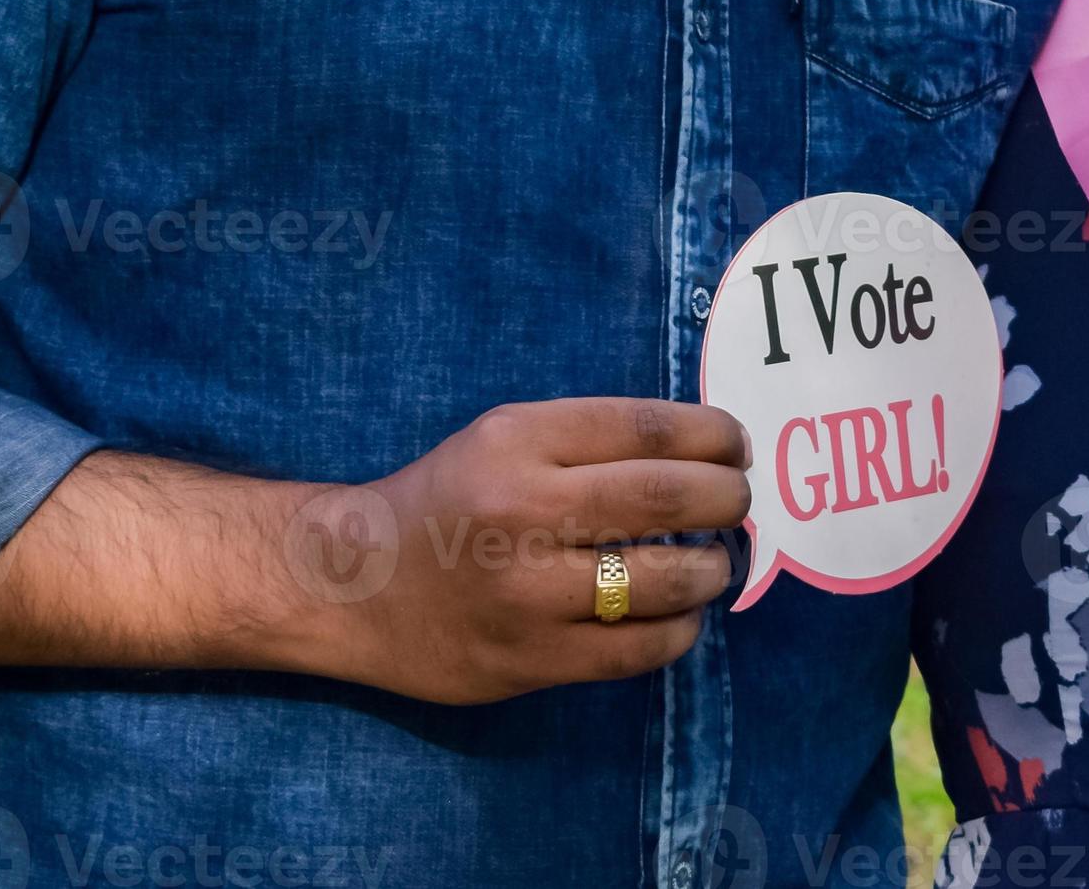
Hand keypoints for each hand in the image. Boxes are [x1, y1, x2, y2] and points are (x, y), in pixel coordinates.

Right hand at [273, 398, 750, 704]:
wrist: (351, 585)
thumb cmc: (445, 502)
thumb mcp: (501, 440)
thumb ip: (588, 441)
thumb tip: (707, 453)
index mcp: (517, 440)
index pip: (647, 429)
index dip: (714, 436)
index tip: (735, 446)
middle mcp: (522, 509)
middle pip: (666, 497)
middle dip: (726, 498)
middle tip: (738, 504)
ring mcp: (526, 591)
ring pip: (663, 580)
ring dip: (711, 569)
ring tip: (713, 563)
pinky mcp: (529, 658)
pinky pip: (637, 649)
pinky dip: (679, 630)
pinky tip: (680, 614)